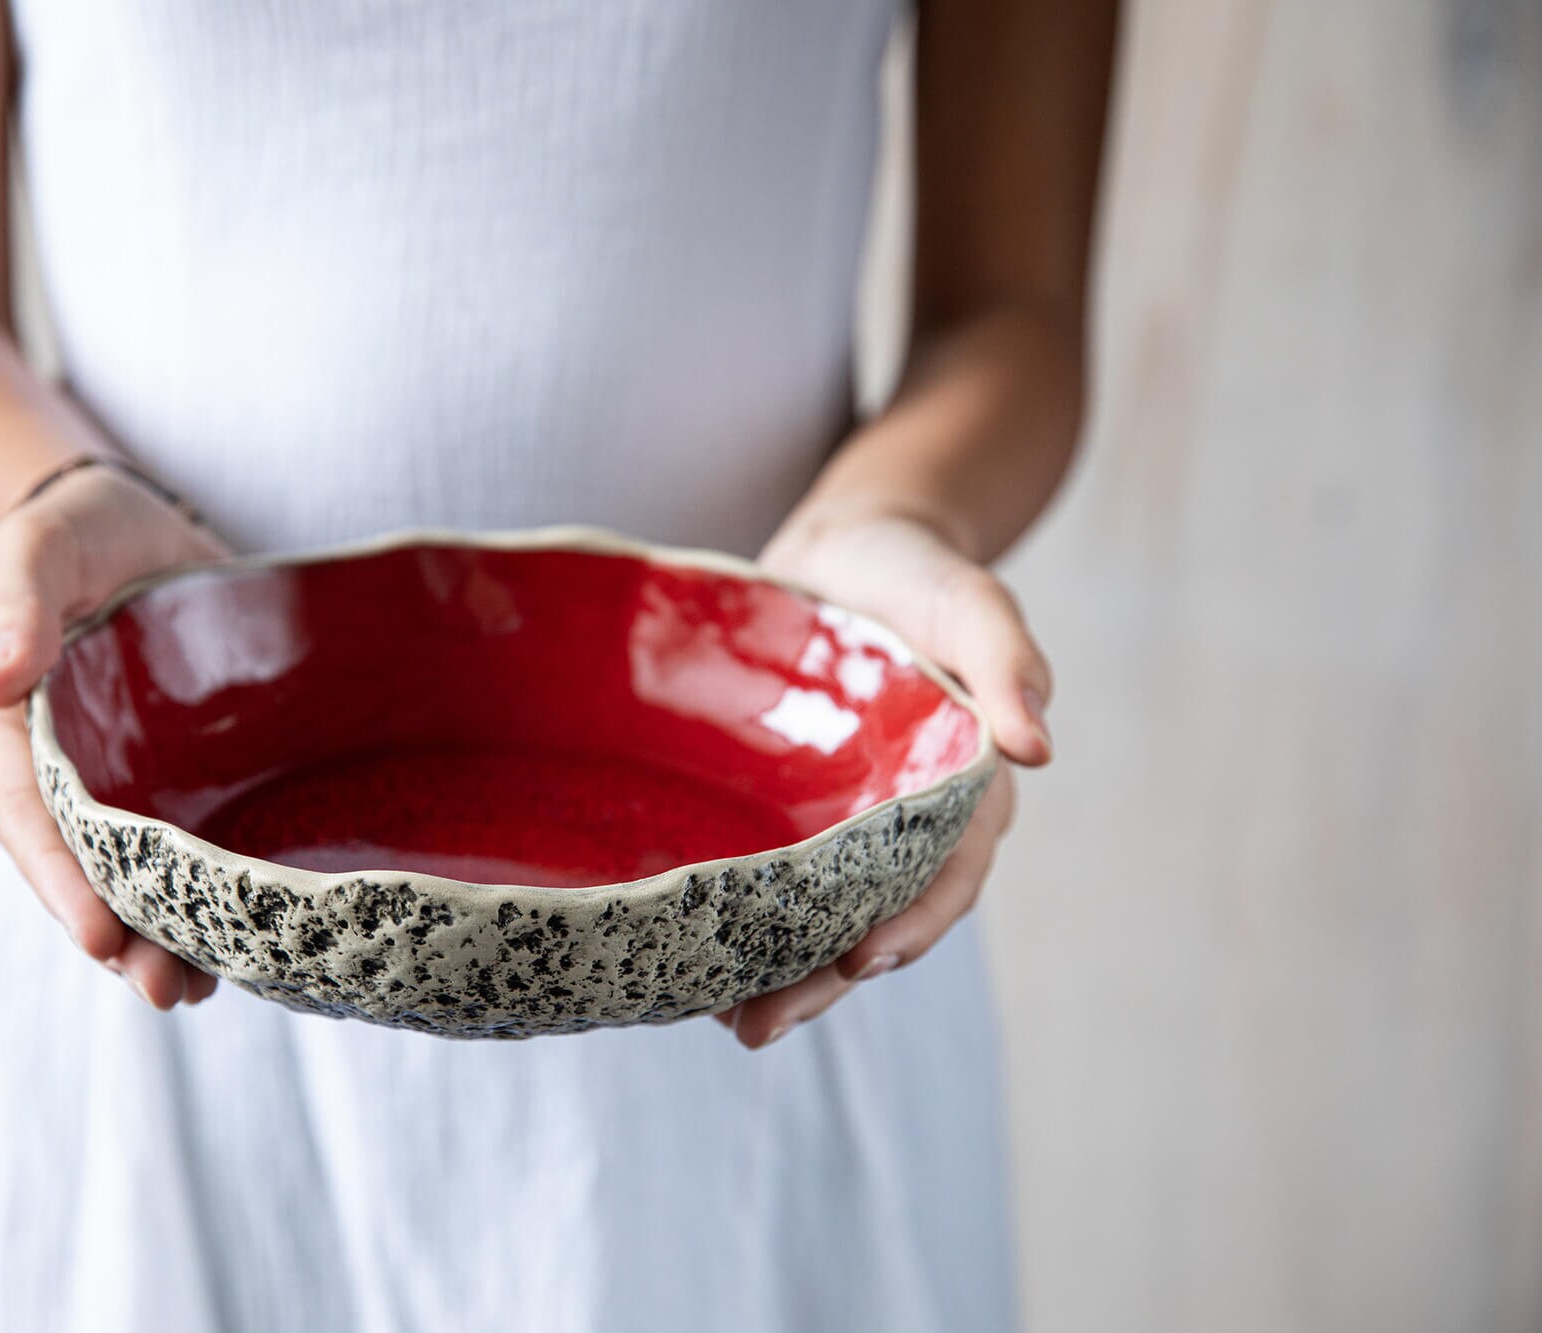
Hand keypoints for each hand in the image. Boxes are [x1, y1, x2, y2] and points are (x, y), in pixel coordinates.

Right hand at [0, 462, 229, 1008]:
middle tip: (162, 990)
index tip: (98, 933)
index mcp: (3, 730)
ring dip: (158, 937)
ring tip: (198, 991)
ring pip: (128, 875)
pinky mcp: (169, 777)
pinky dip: (200, 896)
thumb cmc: (76, 527)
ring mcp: (114, 781)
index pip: (26, 818)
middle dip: (115, 935)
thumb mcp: (40, 547)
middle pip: (77, 869)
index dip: (61, 880)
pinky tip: (238, 943)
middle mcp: (53, 772)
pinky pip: (177, 848)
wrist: (135, 520)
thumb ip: (19, 606)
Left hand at [714, 513, 1051, 1047]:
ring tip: (721, 1020)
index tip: (863, 959)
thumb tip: (1040, 749)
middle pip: (869, 919)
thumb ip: (1009, 663)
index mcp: (960, 792)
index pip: (945, 879)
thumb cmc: (920, 572)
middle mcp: (899, 824)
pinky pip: (764, 877)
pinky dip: (736, 921)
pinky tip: (687, 959)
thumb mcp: (972, 602)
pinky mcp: (778, 808)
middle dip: (822, 980)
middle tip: (761, 1026)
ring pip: (811, 914)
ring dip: (774, 972)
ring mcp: (836, 821)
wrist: (849, 546)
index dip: (912, 926)